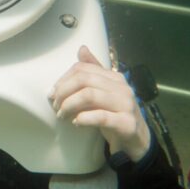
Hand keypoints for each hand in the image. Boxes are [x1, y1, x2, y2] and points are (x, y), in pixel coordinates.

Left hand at [49, 46, 150, 163]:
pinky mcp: (126, 123)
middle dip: (63, 92)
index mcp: (115, 77)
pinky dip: (84, 118)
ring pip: (90, 95)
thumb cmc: (115, 114)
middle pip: (84, 80)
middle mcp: (122, 87)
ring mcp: (126, 105)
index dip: (63, 79)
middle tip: (55, 105)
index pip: (83, 68)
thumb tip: (82, 48)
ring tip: (61, 115)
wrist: (136, 140)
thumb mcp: (104, 91)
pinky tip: (76, 122)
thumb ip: (93, 72)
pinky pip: (101, 117)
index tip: (52, 93)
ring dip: (69, 105)